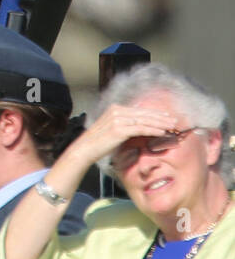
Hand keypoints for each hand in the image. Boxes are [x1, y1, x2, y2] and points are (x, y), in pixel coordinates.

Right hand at [69, 103, 185, 171]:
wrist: (85, 149)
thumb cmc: (98, 143)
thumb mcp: (112, 129)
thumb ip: (124, 125)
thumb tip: (139, 126)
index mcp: (115, 109)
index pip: (139, 110)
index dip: (154, 113)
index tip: (166, 116)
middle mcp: (116, 111)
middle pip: (144, 113)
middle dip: (161, 117)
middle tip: (174, 120)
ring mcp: (118, 119)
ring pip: (144, 120)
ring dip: (160, 123)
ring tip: (172, 126)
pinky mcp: (119, 129)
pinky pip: (140, 128)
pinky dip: (153, 130)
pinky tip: (162, 132)